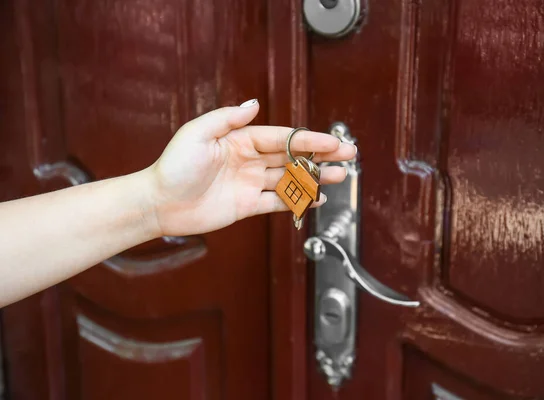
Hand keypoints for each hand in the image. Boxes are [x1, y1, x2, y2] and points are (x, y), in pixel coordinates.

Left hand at [145, 99, 356, 235]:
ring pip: (290, 179)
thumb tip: (254, 104)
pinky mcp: (247, 206)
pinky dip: (297, 200)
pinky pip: (278, 202)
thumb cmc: (173, 166)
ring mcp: (250, 183)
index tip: (331, 142)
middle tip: (348, 155)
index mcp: (240, 141)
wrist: (158, 203)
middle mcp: (249, 160)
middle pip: (292, 157)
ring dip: (315, 177)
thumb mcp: (197, 134)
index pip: (282, 138)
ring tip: (340, 176)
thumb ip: (227, 119)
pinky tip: (316, 198)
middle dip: (321, 156)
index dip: (308, 140)